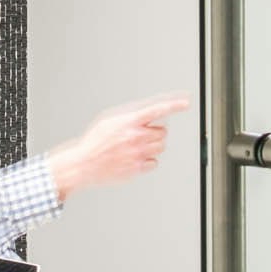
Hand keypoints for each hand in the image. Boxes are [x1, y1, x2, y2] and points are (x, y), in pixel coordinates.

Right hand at [50, 95, 189, 195]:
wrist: (84, 164)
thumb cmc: (95, 143)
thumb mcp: (110, 122)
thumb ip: (130, 118)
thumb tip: (146, 116)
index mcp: (129, 122)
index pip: (157, 110)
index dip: (174, 105)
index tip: (186, 103)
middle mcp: (136, 137)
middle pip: (163, 132)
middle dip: (155, 133)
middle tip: (140, 137)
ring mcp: (139, 153)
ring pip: (161, 147)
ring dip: (152, 146)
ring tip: (135, 148)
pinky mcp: (139, 168)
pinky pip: (154, 163)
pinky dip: (147, 161)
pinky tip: (133, 160)